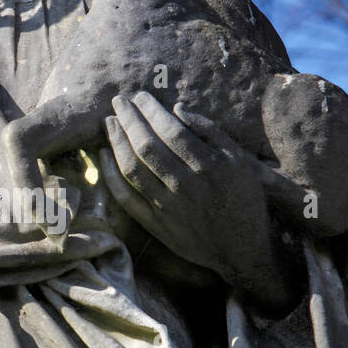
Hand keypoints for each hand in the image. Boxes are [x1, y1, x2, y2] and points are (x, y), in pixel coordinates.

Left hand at [102, 91, 296, 312]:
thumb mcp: (241, 161)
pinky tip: (104, 156)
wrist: (241, 250)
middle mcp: (185, 185)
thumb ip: (211, 132)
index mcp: (209, 166)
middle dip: (128, 119)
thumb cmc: (244, 200)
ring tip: (108, 122)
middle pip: (147, 146)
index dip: (151, 111)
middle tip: (118, 101)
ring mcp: (167, 207)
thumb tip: (178, 108)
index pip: (171, 131)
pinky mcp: (155, 225)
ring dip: (116, 142)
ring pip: (132, 169)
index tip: (140, 96)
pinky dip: (111, 175)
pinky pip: (126, 197)